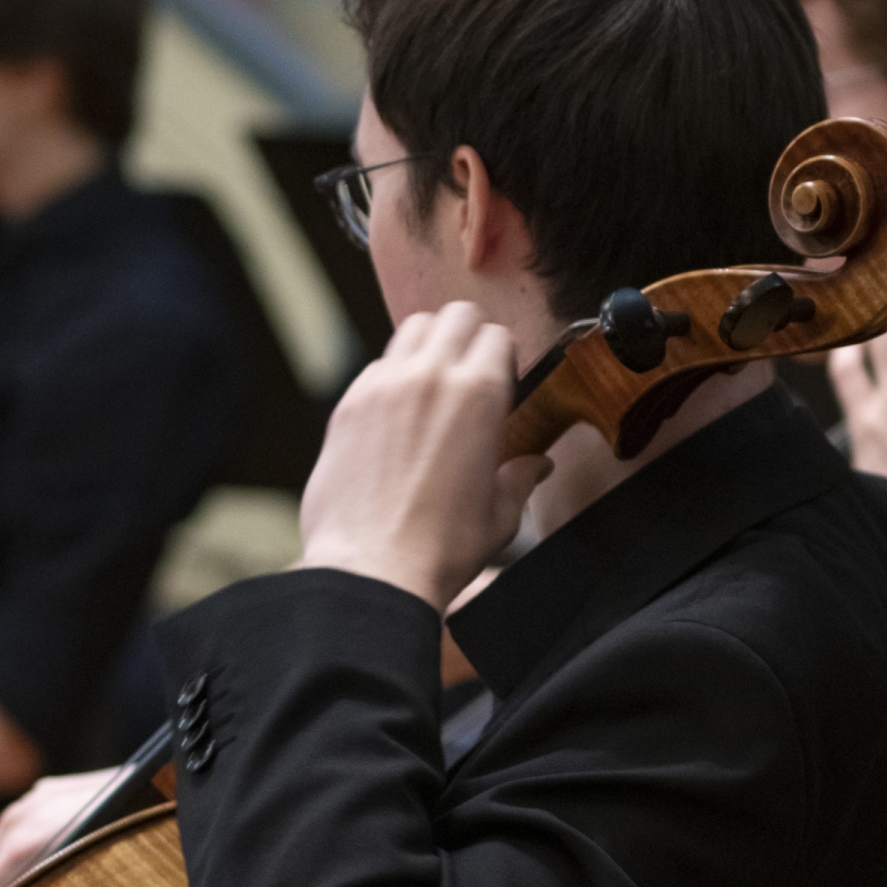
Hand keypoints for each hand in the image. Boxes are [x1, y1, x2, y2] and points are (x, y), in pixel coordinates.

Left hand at [299, 302, 551, 614]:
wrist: (372, 570)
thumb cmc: (439, 549)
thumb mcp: (500, 516)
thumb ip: (521, 478)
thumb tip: (538, 466)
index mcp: (479, 395)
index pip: (498, 336)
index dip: (504, 357)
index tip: (502, 380)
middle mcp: (430, 377)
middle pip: (456, 316)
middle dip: (469, 337)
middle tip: (470, 373)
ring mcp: (383, 386)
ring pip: (412, 330)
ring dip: (429, 346)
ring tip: (433, 386)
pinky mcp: (348, 405)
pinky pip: (376, 366)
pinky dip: (391, 377)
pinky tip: (397, 416)